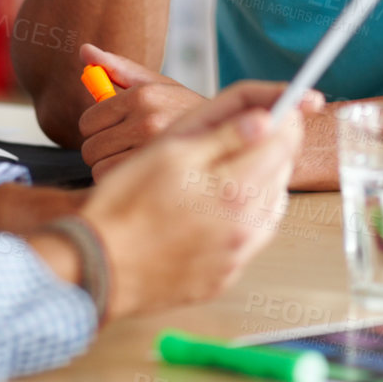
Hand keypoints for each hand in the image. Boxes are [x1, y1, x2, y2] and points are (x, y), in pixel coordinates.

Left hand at [79, 43, 208, 179]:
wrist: (224, 133)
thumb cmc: (181, 109)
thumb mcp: (155, 83)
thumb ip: (117, 68)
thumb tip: (84, 51)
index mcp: (141, 94)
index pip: (88, 121)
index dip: (96, 128)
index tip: (112, 129)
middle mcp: (147, 118)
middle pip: (90, 148)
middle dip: (102, 150)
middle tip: (123, 147)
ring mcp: (153, 147)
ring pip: (100, 167)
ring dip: (111, 168)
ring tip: (133, 160)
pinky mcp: (158, 172)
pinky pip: (116, 183)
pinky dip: (123, 182)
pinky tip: (139, 173)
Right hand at [79, 80, 324, 318]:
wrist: (97, 265)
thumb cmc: (125, 204)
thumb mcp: (172, 153)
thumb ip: (224, 135)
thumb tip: (266, 119)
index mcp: (234, 189)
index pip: (282, 142)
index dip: (285, 116)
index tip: (283, 106)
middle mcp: (244, 226)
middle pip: (281, 172)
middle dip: (274, 146)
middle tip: (254, 130)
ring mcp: (236, 255)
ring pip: (271, 205)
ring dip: (263, 179)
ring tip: (233, 165)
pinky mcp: (224, 275)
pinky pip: (252, 238)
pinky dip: (247, 215)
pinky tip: (222, 202)